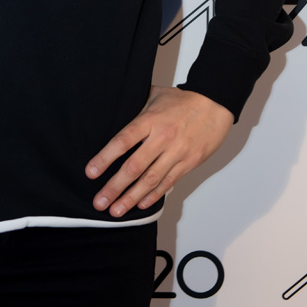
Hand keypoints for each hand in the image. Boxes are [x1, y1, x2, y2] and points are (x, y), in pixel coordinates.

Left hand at [85, 86, 232, 215]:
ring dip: (131, 198)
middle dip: (114, 187)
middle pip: (134, 167)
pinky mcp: (189, 163)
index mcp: (150, 120)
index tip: (91, 172)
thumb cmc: (183, 100)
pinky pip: (168, 182)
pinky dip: (154, 195)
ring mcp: (177, 153)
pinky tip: (140, 205)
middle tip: (99, 202)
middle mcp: (162, 138)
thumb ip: (135, 107)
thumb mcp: (155, 96)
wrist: (215, 104)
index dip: (105, 158)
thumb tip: (115, 110)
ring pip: (150, 180)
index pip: (123, 141)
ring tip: (116, 210)